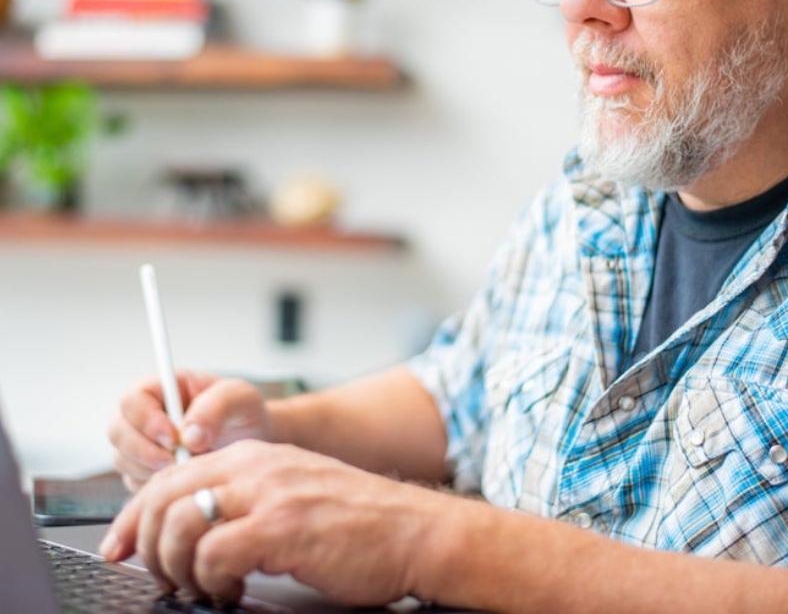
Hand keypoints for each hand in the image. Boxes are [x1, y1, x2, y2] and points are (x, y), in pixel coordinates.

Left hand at [100, 440, 435, 606]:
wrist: (412, 529)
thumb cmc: (357, 520)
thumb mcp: (294, 490)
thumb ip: (246, 498)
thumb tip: (192, 529)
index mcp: (256, 455)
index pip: (171, 475)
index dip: (134, 515)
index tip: (118, 547)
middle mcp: (257, 465)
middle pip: (164, 495)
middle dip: (144, 543)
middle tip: (158, 575)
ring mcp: (269, 493)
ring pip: (180, 524)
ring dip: (176, 567)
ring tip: (198, 587)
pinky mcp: (282, 527)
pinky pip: (213, 555)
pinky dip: (209, 582)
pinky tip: (230, 591)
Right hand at [108, 372, 270, 490]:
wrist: (250, 442)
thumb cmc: (242, 412)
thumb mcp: (240, 398)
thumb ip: (216, 406)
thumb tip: (189, 434)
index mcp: (163, 387)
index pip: (133, 399)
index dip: (145, 419)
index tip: (172, 438)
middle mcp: (144, 414)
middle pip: (117, 430)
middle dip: (143, 450)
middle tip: (176, 461)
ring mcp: (140, 443)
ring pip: (122, 459)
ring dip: (149, 469)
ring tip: (186, 468)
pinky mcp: (142, 470)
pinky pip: (132, 482)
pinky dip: (152, 486)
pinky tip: (181, 480)